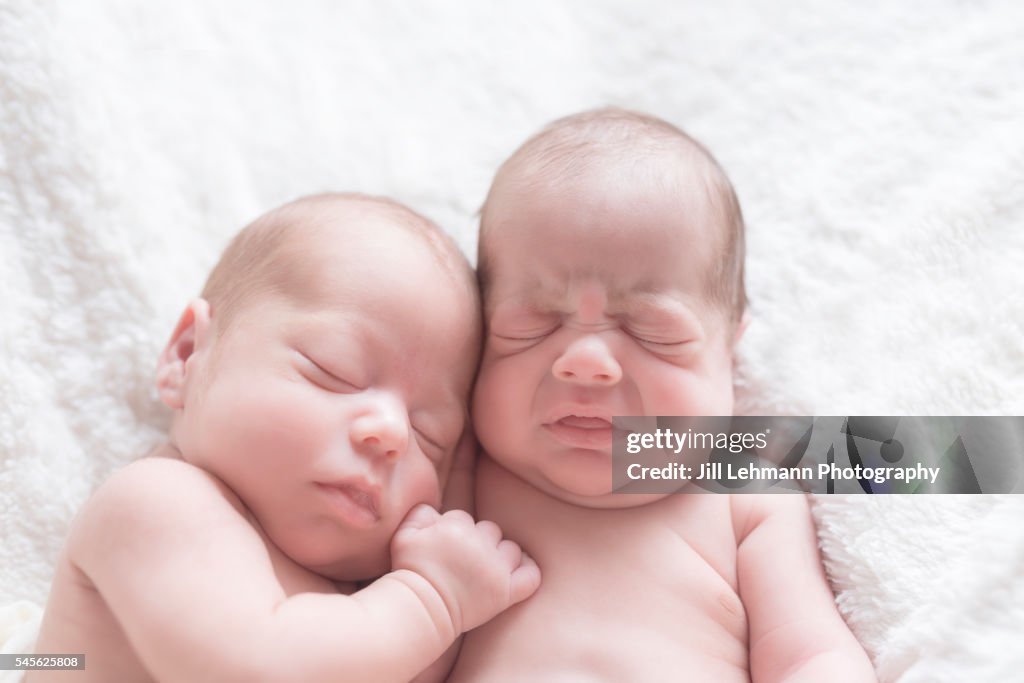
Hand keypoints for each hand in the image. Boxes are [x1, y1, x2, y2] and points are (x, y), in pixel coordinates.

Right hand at [391, 505, 539, 633]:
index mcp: (456, 527)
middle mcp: (479, 544)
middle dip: (479, 542)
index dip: (455, 532)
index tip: (447, 549)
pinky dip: (528, 572)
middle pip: (490, 530)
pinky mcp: (505, 592)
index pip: (464, 519)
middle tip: (465, 561)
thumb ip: (421, 513)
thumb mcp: (404, 535)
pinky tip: (517, 573)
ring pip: (510, 549)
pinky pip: (530, 575)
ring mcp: (495, 569)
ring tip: (486, 569)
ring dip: (501, 556)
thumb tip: (436, 509)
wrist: (419, 609)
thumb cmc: (410, 572)